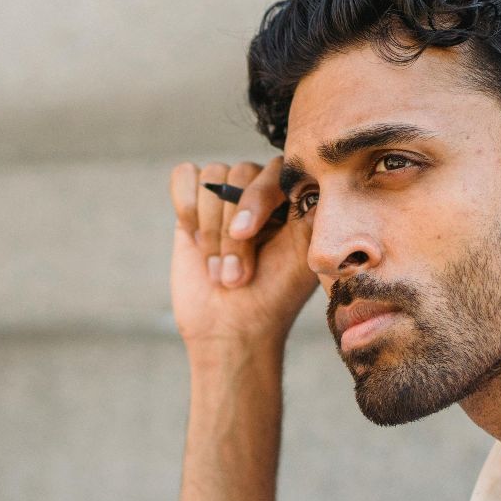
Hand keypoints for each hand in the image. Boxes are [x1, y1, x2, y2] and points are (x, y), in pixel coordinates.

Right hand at [168, 158, 316, 354]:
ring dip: (211, 231)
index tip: (245, 234)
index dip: (258, 198)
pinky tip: (194, 241)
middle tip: (235, 276)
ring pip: (211, 180)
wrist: (231, 328)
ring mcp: (225, 197)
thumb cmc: (272, 297)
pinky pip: (185, 177)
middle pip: (240, 174)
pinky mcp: (192, 206)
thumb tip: (316, 177)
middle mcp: (260, 192)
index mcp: (292, 199)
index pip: (277, 171)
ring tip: (219, 271)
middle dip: (232, 232)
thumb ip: (312, 212)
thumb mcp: (304, 255)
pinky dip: (187, 207)